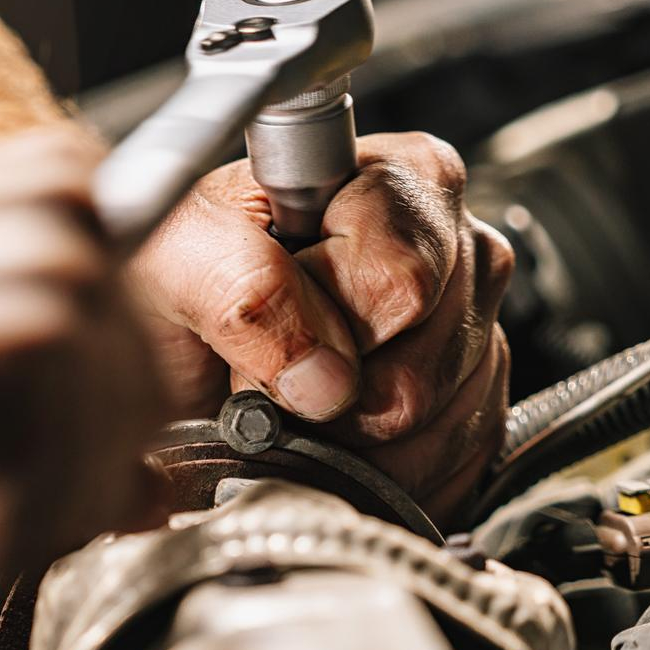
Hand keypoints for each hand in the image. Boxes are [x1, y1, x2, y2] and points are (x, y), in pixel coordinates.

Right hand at [0, 127, 165, 595]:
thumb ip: (66, 390)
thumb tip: (156, 485)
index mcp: (64, 192)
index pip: (156, 373)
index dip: (77, 436)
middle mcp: (63, 243)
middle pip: (128, 447)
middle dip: (27, 490)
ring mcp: (25, 328)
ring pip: (73, 507)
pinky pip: (0, 551)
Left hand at [129, 132, 512, 526]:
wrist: (174, 341)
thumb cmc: (181, 274)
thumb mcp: (175, 253)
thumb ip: (239, 285)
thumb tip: (321, 373)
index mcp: (396, 177)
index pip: (400, 276)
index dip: (328, 320)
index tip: (272, 319)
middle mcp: (453, 243)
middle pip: (425, 361)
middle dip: (332, 394)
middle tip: (272, 367)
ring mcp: (473, 324)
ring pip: (439, 423)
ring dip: (348, 439)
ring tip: (294, 397)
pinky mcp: (475, 397)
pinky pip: (450, 462)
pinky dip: (376, 471)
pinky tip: (331, 436)